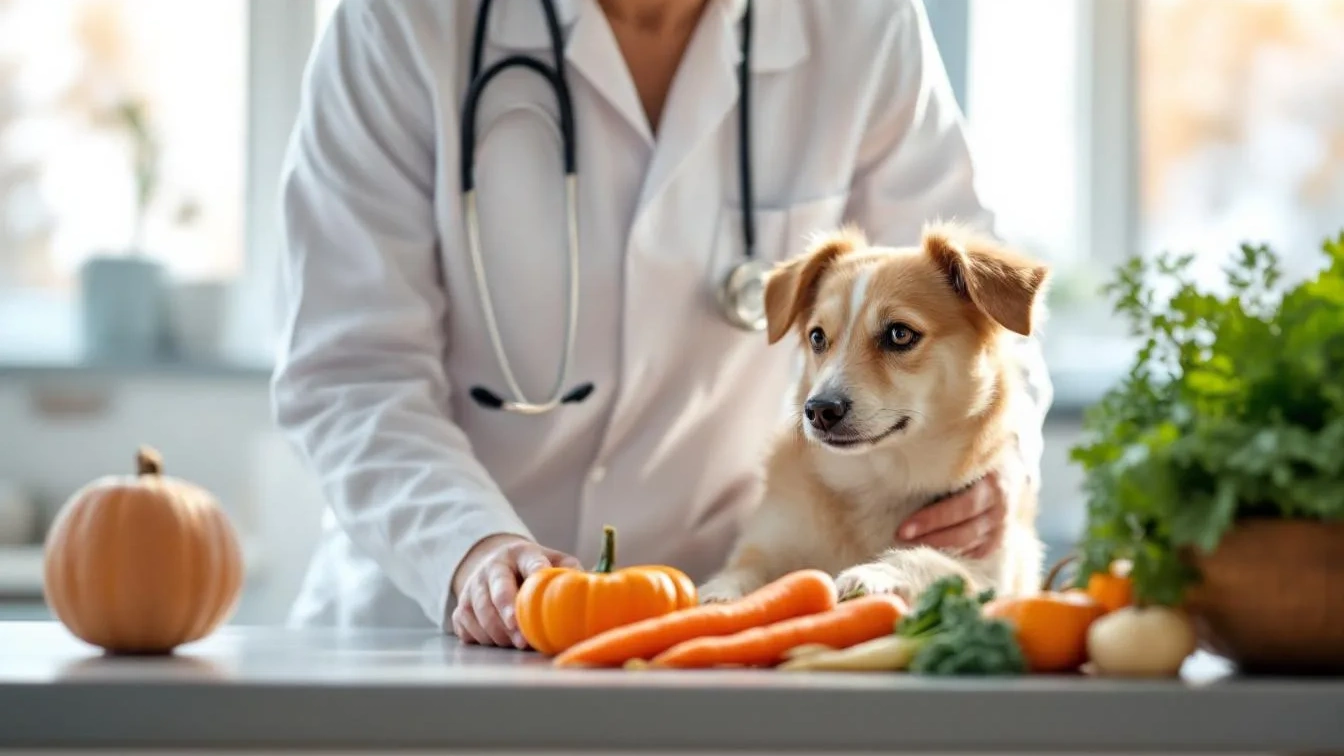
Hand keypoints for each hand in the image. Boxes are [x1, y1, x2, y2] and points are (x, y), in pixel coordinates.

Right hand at [450, 534, 580, 648]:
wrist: (496, 564)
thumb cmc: (534, 569)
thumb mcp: (554, 561)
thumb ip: (572, 572)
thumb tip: (598, 588)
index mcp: (521, 553)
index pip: (531, 561)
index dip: (537, 573)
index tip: (542, 587)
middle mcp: (493, 567)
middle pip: (497, 589)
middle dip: (508, 613)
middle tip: (521, 637)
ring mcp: (473, 586)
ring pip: (478, 611)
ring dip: (496, 632)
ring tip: (515, 644)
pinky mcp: (460, 605)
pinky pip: (464, 623)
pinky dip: (479, 636)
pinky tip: (495, 642)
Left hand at [897, 454, 1023, 558]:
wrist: (1009, 463)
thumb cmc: (975, 456)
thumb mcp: (964, 452)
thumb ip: (940, 459)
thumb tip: (895, 462)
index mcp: (992, 482)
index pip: (961, 507)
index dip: (932, 520)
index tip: (903, 528)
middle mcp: (1001, 507)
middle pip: (964, 530)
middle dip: (930, 537)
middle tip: (901, 539)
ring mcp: (1003, 525)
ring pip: (969, 544)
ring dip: (939, 547)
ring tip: (910, 546)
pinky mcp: (1000, 538)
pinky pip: (978, 552)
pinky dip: (956, 554)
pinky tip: (934, 551)